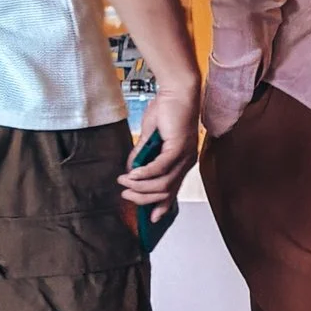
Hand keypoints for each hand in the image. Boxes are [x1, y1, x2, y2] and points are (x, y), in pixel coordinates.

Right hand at [122, 78, 197, 206]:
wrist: (177, 92)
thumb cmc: (166, 111)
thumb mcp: (150, 137)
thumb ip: (141, 155)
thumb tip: (130, 170)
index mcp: (182, 163)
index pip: (173, 191)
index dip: (161, 206)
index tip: (150, 218)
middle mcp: (186, 163)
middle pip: (165, 193)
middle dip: (143, 198)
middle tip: (126, 194)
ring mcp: (184, 157)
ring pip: (162, 184)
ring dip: (140, 186)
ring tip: (124, 182)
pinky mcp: (178, 148)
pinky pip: (160, 168)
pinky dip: (144, 173)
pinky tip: (132, 174)